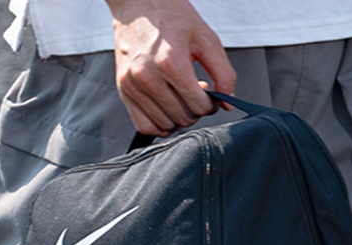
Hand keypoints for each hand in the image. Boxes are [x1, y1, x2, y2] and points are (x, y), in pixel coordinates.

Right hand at [106, 0, 236, 135]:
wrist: (139, 3)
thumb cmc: (173, 18)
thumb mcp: (207, 39)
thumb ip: (224, 74)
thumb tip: (228, 104)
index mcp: (170, 62)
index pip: (199, 106)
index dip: (210, 104)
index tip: (208, 94)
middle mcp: (147, 76)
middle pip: (183, 117)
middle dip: (195, 110)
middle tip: (195, 93)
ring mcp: (132, 85)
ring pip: (166, 125)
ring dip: (179, 118)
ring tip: (180, 97)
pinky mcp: (123, 90)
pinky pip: (144, 126)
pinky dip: (159, 125)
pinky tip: (167, 111)